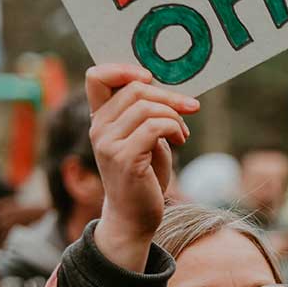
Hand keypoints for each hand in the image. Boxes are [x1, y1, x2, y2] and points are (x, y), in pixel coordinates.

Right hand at [87, 64, 198, 271]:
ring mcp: (108, 143)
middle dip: (169, 95)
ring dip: (174, 115)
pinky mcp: (124, 158)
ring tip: (182, 132)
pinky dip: (174, 128)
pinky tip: (180, 140)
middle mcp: (98, 128)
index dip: (124, 69)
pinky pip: (156, 126)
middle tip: (190, 107)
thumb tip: (168, 87)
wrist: (135, 217)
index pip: (97, 76)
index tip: (150, 78)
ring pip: (147, 107)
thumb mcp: (145, 137)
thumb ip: (147, 112)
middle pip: (134, 88)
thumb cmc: (144, 177)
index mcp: (100, 119)